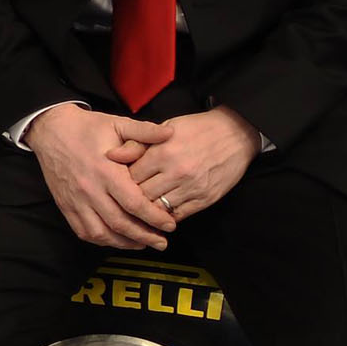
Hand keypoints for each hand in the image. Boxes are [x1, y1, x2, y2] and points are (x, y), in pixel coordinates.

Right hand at [25, 104, 176, 250]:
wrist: (51, 130)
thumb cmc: (87, 128)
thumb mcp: (117, 123)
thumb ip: (144, 131)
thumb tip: (170, 135)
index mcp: (105, 171)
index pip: (134, 203)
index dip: (154, 218)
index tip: (170, 225)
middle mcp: (90, 190)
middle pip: (120, 223)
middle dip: (145, 236)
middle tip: (162, 242)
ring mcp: (76, 201)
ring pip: (101, 233)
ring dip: (124, 243)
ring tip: (142, 244)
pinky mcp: (66, 206)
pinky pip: (84, 231)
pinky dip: (102, 240)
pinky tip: (117, 240)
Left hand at [126, 107, 257, 223]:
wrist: (236, 133)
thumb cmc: (198, 129)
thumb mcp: (166, 129)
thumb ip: (138, 143)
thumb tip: (110, 155)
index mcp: (163, 152)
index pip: (130, 176)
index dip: (121, 181)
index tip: (117, 182)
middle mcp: (176, 172)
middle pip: (141, 195)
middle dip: (131, 198)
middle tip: (123, 199)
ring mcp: (191, 188)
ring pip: (158, 209)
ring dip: (147, 210)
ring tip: (139, 209)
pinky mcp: (204, 199)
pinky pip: (178, 215)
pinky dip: (166, 216)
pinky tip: (159, 213)